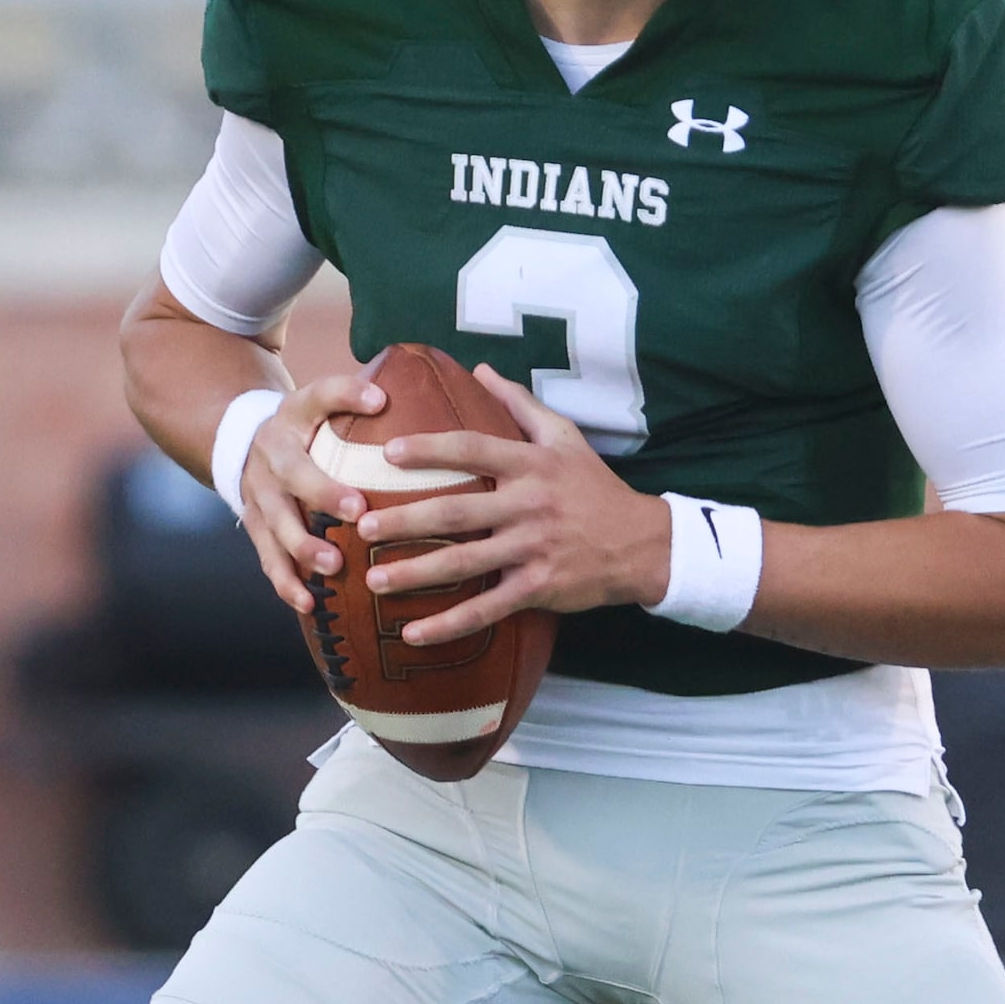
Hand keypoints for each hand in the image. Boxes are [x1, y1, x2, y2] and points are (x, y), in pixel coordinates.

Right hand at [237, 370, 387, 613]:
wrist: (245, 442)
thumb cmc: (312, 427)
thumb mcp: (331, 402)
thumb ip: (368, 399)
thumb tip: (451, 383)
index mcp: (297, 413)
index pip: (321, 394)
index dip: (347, 396)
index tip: (380, 401)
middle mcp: (272, 451)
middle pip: (293, 471)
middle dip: (323, 491)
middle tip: (358, 509)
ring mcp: (258, 492)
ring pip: (275, 522)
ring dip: (303, 546)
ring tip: (333, 565)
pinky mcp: (254, 526)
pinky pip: (267, 558)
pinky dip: (286, 582)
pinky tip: (309, 602)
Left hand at [355, 363, 670, 645]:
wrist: (642, 543)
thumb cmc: (594, 487)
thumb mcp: (565, 437)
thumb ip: (519, 404)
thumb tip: (479, 369)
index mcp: (530, 464)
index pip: (473, 449)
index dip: (430, 449)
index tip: (388, 454)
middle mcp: (529, 505)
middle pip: (457, 512)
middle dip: (405, 520)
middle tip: (363, 528)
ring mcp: (533, 549)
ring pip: (465, 564)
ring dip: (415, 574)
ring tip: (373, 581)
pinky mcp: (538, 588)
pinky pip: (487, 609)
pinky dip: (450, 624)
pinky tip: (413, 634)